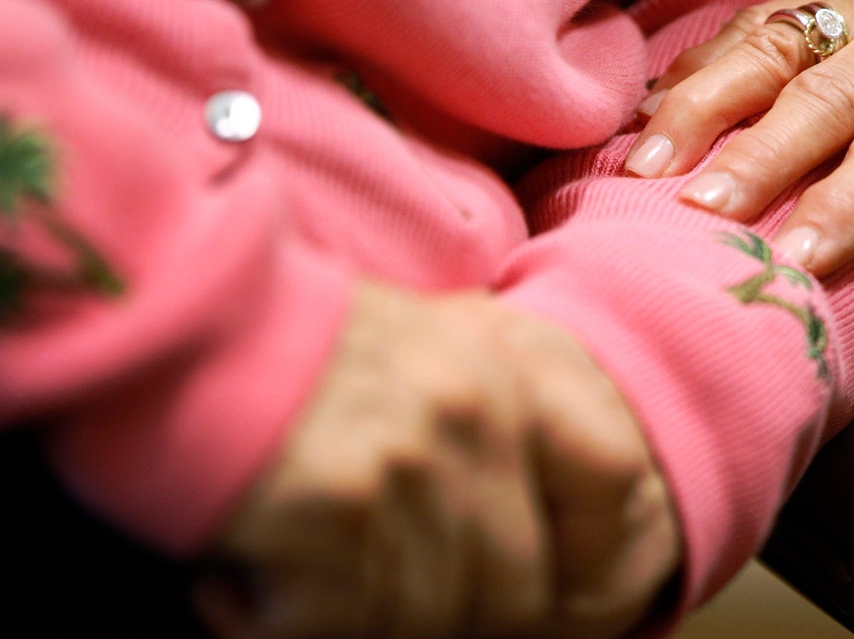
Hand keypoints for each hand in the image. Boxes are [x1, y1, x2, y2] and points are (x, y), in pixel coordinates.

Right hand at [191, 281, 678, 637]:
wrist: (167, 316)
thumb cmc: (290, 348)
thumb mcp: (425, 348)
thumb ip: (493, 423)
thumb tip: (535, 555)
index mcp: (511, 366)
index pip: (615, 475)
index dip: (586, 552)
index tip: (537, 585)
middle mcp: (478, 409)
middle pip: (517, 586)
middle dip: (445, 609)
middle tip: (362, 580)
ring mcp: (414, 456)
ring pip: (429, 618)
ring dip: (354, 612)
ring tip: (290, 559)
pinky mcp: (338, 504)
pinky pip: (343, 623)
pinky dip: (282, 622)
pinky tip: (245, 578)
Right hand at [624, 0, 853, 383]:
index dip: (840, 205)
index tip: (787, 261)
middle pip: (823, 92)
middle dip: (751, 156)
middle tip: (696, 212)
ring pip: (772, 49)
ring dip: (701, 109)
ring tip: (647, 164)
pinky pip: (750, 31)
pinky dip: (698, 76)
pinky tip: (651, 116)